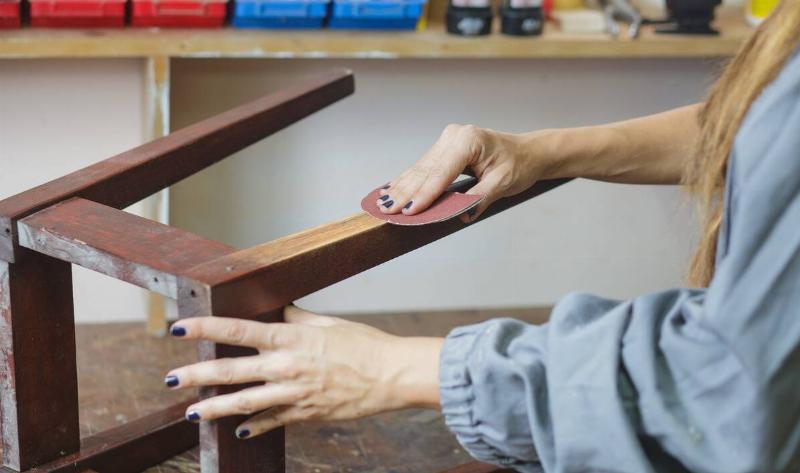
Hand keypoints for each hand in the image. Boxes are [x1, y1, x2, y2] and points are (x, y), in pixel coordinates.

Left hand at [165, 306, 442, 439]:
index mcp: (291, 339)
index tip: (179, 329)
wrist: (392, 376)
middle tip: (170, 379)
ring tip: (190, 412)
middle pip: (232, 372)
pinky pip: (273, 421)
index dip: (206, 329)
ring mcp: (294, 394)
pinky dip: (254, 426)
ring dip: (214, 408)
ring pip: (244, 403)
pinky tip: (239, 431)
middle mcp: (286, 367)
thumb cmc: (365, 345)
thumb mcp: (328, 323)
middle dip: (197, 375)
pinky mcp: (305, 414)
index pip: (238, 331)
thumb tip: (278, 312)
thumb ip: (297, 319)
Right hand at [377, 124, 550, 221]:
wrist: (528, 152)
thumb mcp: (505, 183)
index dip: (424, 194)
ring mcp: (448, 139)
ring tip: (383, 203)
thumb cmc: (519, 165)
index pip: (441, 173)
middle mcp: (454, 136)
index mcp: (469, 140)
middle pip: (425, 170)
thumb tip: (462, 214)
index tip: (409, 211)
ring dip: (402, 187)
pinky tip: (391, 189)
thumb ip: (481, 198)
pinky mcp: (444, 146)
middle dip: (406, 193)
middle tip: (387, 211)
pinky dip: (408, 180)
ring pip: (420, 168)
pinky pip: (424, 166)